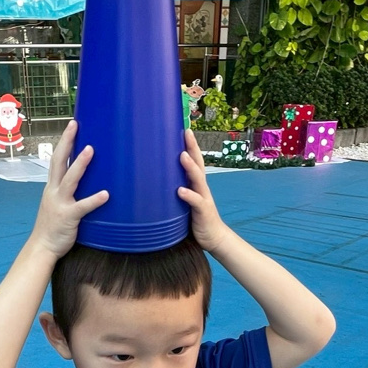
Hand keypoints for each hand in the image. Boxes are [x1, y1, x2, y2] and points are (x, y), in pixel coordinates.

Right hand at [30, 120, 108, 258]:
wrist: (42, 247)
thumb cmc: (52, 227)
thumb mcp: (56, 205)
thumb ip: (67, 193)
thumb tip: (84, 184)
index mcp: (51, 187)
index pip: (56, 160)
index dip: (63, 142)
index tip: (72, 126)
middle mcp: (53, 191)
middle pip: (58, 161)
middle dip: (67, 142)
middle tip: (75, 125)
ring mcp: (59, 203)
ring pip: (69, 179)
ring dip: (80, 164)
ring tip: (91, 149)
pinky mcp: (68, 217)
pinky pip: (82, 206)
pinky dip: (94, 200)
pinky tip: (106, 194)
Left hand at [178, 128, 228, 255]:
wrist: (213, 238)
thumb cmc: (195, 219)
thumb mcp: (184, 202)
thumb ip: (174, 190)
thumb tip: (154, 181)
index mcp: (196, 184)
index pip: (194, 160)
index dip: (190, 145)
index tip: (183, 129)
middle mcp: (201, 187)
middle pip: (198, 163)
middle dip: (192, 148)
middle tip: (186, 132)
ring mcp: (204, 198)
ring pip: (198, 179)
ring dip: (190, 167)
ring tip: (182, 156)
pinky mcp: (203, 212)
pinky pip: (196, 202)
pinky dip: (188, 195)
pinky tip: (180, 191)